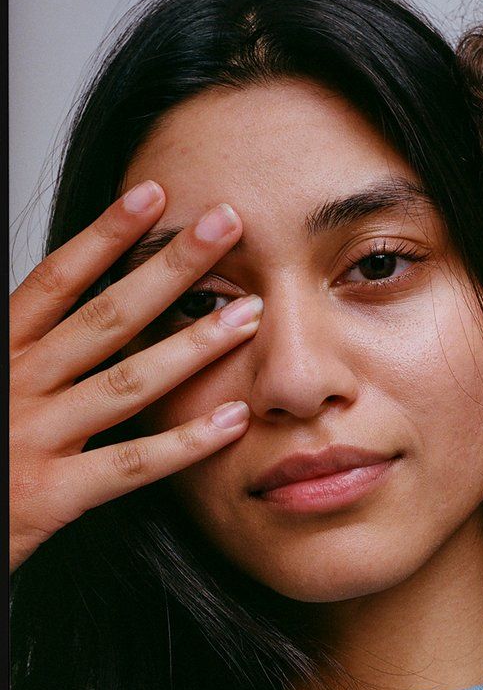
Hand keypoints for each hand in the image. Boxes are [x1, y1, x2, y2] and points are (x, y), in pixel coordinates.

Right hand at [10, 182, 261, 572]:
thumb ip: (29, 350)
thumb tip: (70, 306)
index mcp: (0, 354)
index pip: (57, 279)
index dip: (105, 235)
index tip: (152, 195)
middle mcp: (16, 385)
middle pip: (106, 316)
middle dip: (170, 269)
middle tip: (228, 225)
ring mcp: (33, 437)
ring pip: (126, 382)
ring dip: (194, 347)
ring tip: (251, 316)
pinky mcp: (50, 495)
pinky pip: (129, 464)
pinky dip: (185, 443)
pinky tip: (234, 420)